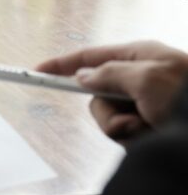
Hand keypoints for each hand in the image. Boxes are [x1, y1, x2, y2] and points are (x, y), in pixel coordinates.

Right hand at [36, 41, 187, 142]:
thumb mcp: (147, 79)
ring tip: (152, 127)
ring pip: (108, 118)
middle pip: (96, 96)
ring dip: (126, 128)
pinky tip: (157, 134)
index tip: (36, 69)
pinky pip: (124, 134)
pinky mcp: (150, 124)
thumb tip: (83, 75)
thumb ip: (108, 74)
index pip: (89, 57)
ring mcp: (144, 103)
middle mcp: (139, 78)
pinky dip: (138, 138)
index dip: (61, 64)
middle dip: (109, 113)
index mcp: (138, 56)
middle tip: (132, 119)